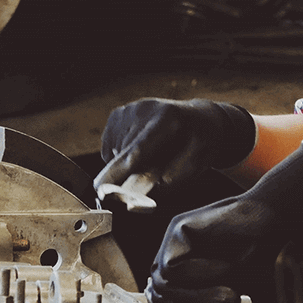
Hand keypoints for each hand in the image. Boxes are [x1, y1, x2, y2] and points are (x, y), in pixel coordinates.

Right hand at [93, 99, 256, 199]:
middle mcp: (144, 109)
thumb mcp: (197, 165)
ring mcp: (129, 109)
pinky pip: (111, 146)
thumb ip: (171, 180)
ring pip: (115, 153)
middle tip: (156, 170)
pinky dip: (122, 154)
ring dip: (128, 163)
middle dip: (131, 173)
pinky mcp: (118, 113)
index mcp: (168, 119)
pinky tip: (142, 149)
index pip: (138, 149)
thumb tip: (142, 194)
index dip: (119, 171)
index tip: (101, 189)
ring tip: (153, 154)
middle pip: (124, 154)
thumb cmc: (200, 144)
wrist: (200, 119)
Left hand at [147, 146, 302, 302]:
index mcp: (183, 266)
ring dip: (198, 294)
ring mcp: (174, 238)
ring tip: (230, 293)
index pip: (161, 297)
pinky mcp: (178, 227)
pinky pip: (171, 266)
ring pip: (164, 282)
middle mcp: (174, 251)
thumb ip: (199, 299)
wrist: (272, 219)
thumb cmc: (255, 252)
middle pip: (158, 291)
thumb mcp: (223, 286)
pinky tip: (223, 265)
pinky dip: (199, 275)